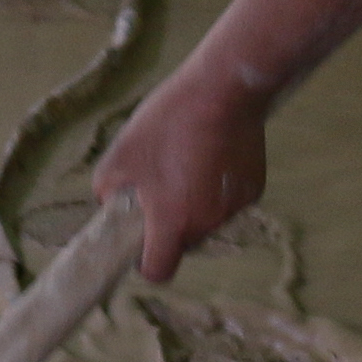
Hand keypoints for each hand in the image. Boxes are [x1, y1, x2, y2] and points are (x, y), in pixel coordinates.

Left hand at [91, 66, 267, 280]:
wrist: (223, 90)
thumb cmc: (167, 123)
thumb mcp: (120, 154)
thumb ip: (108, 192)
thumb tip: (113, 205)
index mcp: (172, 221)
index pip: (160, 271)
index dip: (146, 262)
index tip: (142, 241)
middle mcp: (207, 223)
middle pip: (184, 243)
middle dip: (171, 225)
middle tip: (161, 188)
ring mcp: (234, 209)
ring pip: (207, 220)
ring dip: (196, 204)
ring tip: (187, 163)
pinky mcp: (253, 190)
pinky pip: (228, 201)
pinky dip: (218, 188)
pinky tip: (212, 155)